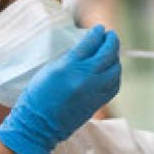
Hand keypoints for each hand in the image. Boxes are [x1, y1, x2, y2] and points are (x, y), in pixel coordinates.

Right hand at [0, 26, 121, 153]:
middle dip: (111, 41)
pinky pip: (114, 85)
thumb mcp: (50, 68)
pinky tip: (112, 70)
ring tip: (112, 53)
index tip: (99, 29)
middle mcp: (85, 77)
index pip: (90, 43)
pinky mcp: (97, 103)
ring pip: (115, 69)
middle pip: (107, 53)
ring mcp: (94, 90)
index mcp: (69, 65)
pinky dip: (115, 75)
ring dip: (116, 58)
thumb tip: (86, 48)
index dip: (97, 33)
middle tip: (111, 36)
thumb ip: (69, 57)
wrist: (39, 125)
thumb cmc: (38, 95)